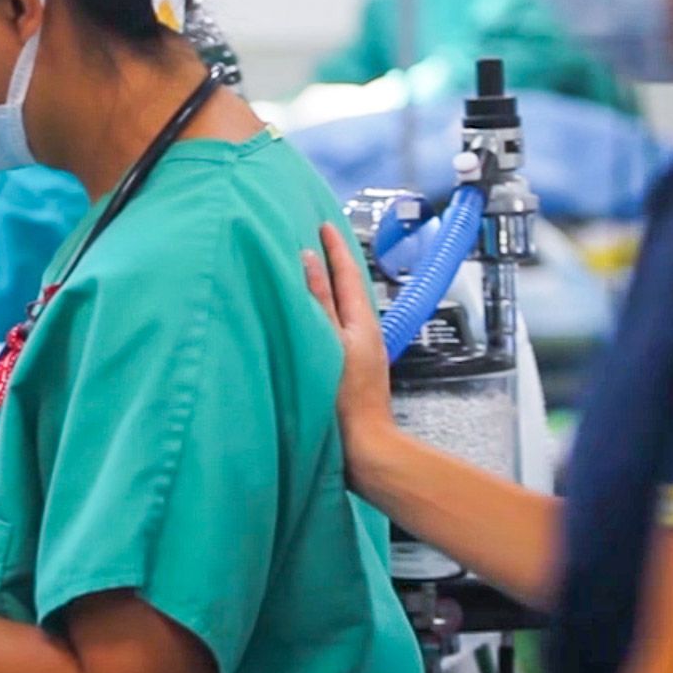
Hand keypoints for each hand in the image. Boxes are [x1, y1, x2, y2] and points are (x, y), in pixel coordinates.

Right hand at [303, 222, 398, 474]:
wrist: (364, 448)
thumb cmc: (346, 400)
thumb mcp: (328, 342)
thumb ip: (318, 302)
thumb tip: (308, 260)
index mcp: (361, 322)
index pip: (347, 273)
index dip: (335, 247)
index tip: (322, 224)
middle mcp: (364, 332)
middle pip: (348, 287)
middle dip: (333, 262)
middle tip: (316, 239)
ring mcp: (359, 351)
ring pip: (343, 307)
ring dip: (328, 286)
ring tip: (310, 270)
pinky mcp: (350, 368)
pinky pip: (337, 326)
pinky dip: (325, 310)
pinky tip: (311, 318)